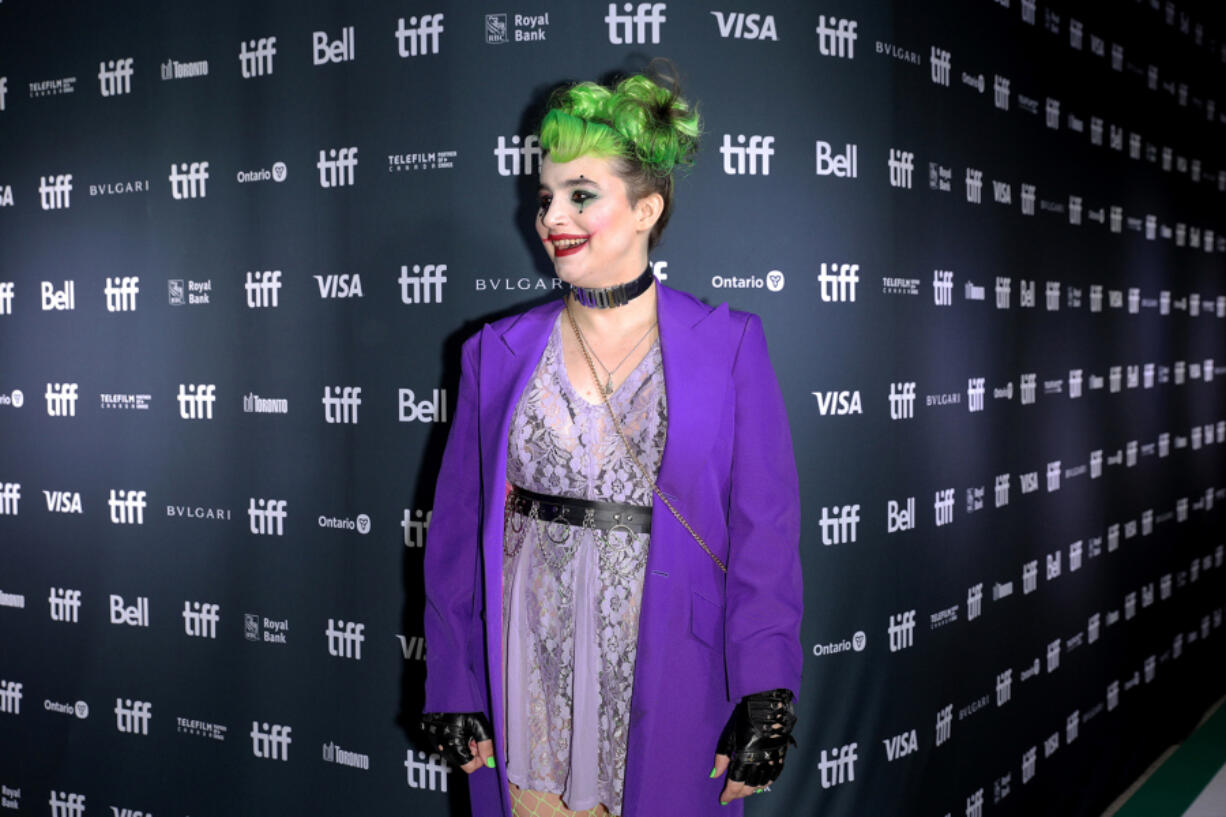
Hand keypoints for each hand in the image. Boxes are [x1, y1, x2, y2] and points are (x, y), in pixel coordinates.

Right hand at [421, 711, 495, 773]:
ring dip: (463, 744)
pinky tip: (456, 727)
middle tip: (473, 733)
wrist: (443, 693)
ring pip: (456, 753)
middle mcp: (443, 750)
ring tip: (464, 728)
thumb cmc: (461, 707)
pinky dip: (454, 740)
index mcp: (454, 748)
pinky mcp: (433, 738)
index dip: (479, 757)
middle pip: (463, 760)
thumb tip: (490, 761)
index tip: (480, 744)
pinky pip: (447, 746)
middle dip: (471, 749)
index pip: (470, 767)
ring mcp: (436, 745)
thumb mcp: (478, 724)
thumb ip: (486, 744)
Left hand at [710, 689, 796, 803]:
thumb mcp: (730, 735)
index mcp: (745, 756)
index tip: (723, 799)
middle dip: (740, 793)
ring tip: (744, 792)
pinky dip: (767, 783)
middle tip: (732, 795)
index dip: (729, 793)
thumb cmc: (746, 717)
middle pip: (749, 786)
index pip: (736, 783)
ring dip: (753, 790)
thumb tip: (714, 775)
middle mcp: (760, 761)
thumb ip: (722, 757)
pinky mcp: (781, 755)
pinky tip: (762, 784)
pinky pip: (775, 775)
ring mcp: (772, 759)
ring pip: (763, 783)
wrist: (768, 705)